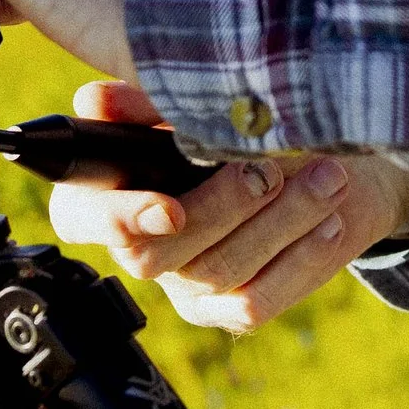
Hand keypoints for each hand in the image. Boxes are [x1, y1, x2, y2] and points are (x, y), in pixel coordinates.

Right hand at [47, 78, 408, 331]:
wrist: (317, 157)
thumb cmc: (241, 121)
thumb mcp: (193, 99)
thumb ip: (145, 100)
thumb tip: (96, 100)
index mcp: (109, 194)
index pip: (80, 218)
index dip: (115, 219)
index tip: (168, 207)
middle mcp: (140, 247)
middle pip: (154, 255)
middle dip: (218, 210)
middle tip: (269, 170)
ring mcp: (184, 285)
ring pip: (218, 271)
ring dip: (278, 222)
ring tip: (326, 177)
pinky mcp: (228, 309)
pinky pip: (256, 300)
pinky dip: (298, 257)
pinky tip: (328, 219)